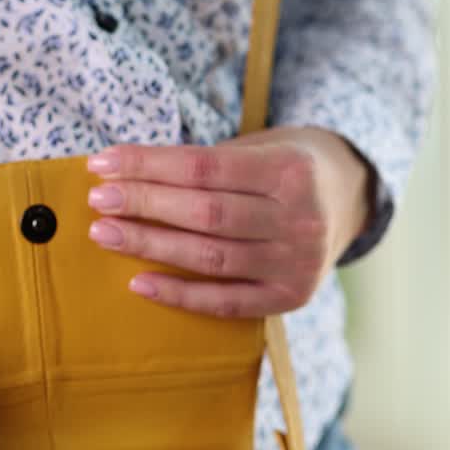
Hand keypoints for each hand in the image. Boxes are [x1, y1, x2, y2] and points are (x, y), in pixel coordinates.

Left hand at [84, 126, 373, 317]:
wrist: (350, 198)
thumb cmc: (286, 166)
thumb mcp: (261, 146)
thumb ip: (207, 164)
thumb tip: (124, 173)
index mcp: (290, 170)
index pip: (204, 168)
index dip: (149, 165)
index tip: (103, 163)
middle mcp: (299, 218)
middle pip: (205, 213)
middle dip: (144, 204)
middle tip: (98, 201)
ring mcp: (297, 263)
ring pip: (210, 257)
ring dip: (151, 246)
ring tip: (106, 235)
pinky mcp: (289, 297)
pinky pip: (226, 303)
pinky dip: (181, 295)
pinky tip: (139, 283)